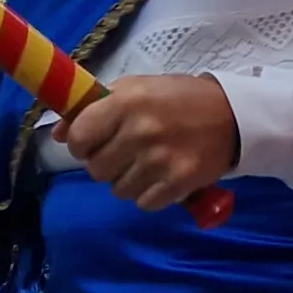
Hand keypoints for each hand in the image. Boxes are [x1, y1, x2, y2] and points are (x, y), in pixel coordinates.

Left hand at [61, 74, 239, 210]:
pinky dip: (150, 194)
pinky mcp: (178, 183)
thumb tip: (58, 133)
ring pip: (118, 190)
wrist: (234, 115)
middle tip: (127, 152)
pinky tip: (163, 176)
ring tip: (149, 163)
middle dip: (107, 163)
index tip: (95, 142)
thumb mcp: (136, 89)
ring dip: (129, 180)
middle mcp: (139, 131)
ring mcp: (159, 160)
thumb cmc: (179, 98)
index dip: (82, 144)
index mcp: (125, 102)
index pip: (77, 139)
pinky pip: (143, 203)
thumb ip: (95, 106)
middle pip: (96, 169)